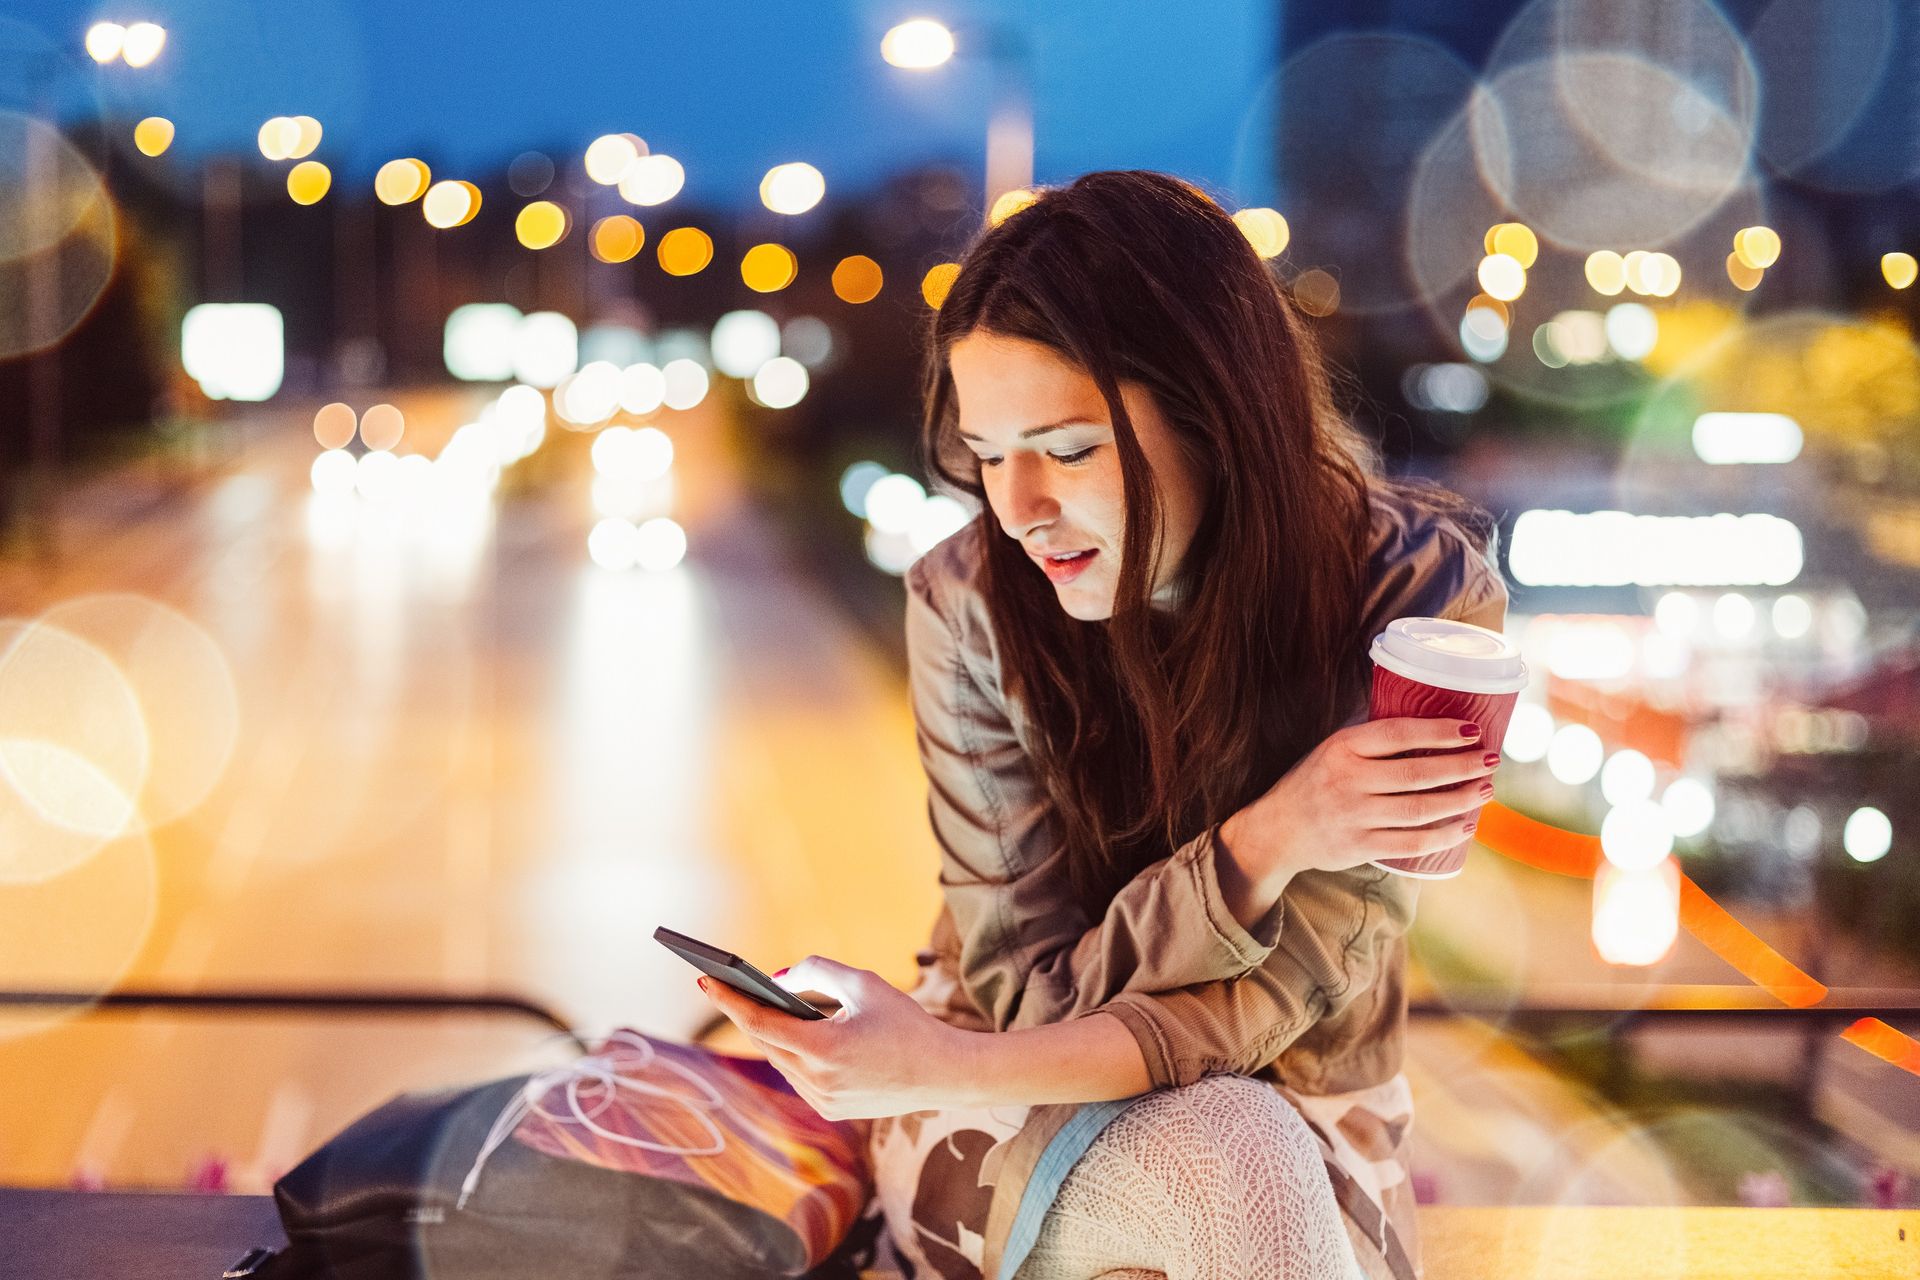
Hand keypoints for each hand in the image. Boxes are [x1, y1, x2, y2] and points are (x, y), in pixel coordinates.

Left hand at [696, 955, 970, 1120]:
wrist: (944, 1073)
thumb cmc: (907, 1022)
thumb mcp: (864, 984)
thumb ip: (817, 972)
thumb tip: (779, 981)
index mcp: (825, 1049)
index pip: (760, 1023)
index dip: (730, 999)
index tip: (706, 979)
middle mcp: (818, 1082)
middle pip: (766, 1043)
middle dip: (746, 1013)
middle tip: (725, 986)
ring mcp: (824, 1102)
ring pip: (781, 1062)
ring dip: (770, 1034)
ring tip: (751, 1005)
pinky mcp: (833, 1111)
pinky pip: (800, 1077)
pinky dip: (793, 1053)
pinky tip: (787, 1032)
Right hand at [1226, 717, 1497, 880]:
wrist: (1276, 831)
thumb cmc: (1314, 783)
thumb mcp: (1332, 750)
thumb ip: (1372, 742)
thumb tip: (1434, 727)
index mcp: (1341, 747)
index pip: (1398, 734)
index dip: (1439, 731)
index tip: (1472, 730)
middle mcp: (1347, 780)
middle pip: (1417, 773)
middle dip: (1462, 766)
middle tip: (1490, 761)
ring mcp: (1354, 816)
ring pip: (1420, 809)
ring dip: (1460, 800)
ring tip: (1485, 790)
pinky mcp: (1360, 846)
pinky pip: (1412, 843)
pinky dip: (1444, 835)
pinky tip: (1465, 825)